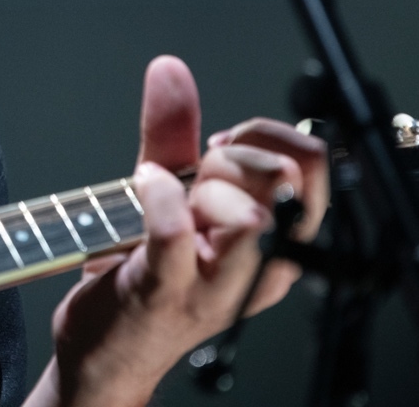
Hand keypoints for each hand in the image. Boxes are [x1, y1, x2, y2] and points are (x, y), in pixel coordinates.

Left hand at [36, 56, 327, 406]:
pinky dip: (159, 196)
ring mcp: (214, 283)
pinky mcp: (164, 290)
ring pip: (248, 213)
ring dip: (206, 186)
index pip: (311, 165)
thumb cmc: (147, 271)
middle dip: (235, 156)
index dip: (266, 136)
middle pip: (284, 180)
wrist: (107, 348)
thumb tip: (170, 70)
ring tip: (171, 192)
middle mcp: (258, 267)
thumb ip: (172, 129)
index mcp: (274, 241)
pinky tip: (143, 185)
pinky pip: (177, 232)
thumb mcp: (165, 190)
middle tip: (198, 176)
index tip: (226, 145)